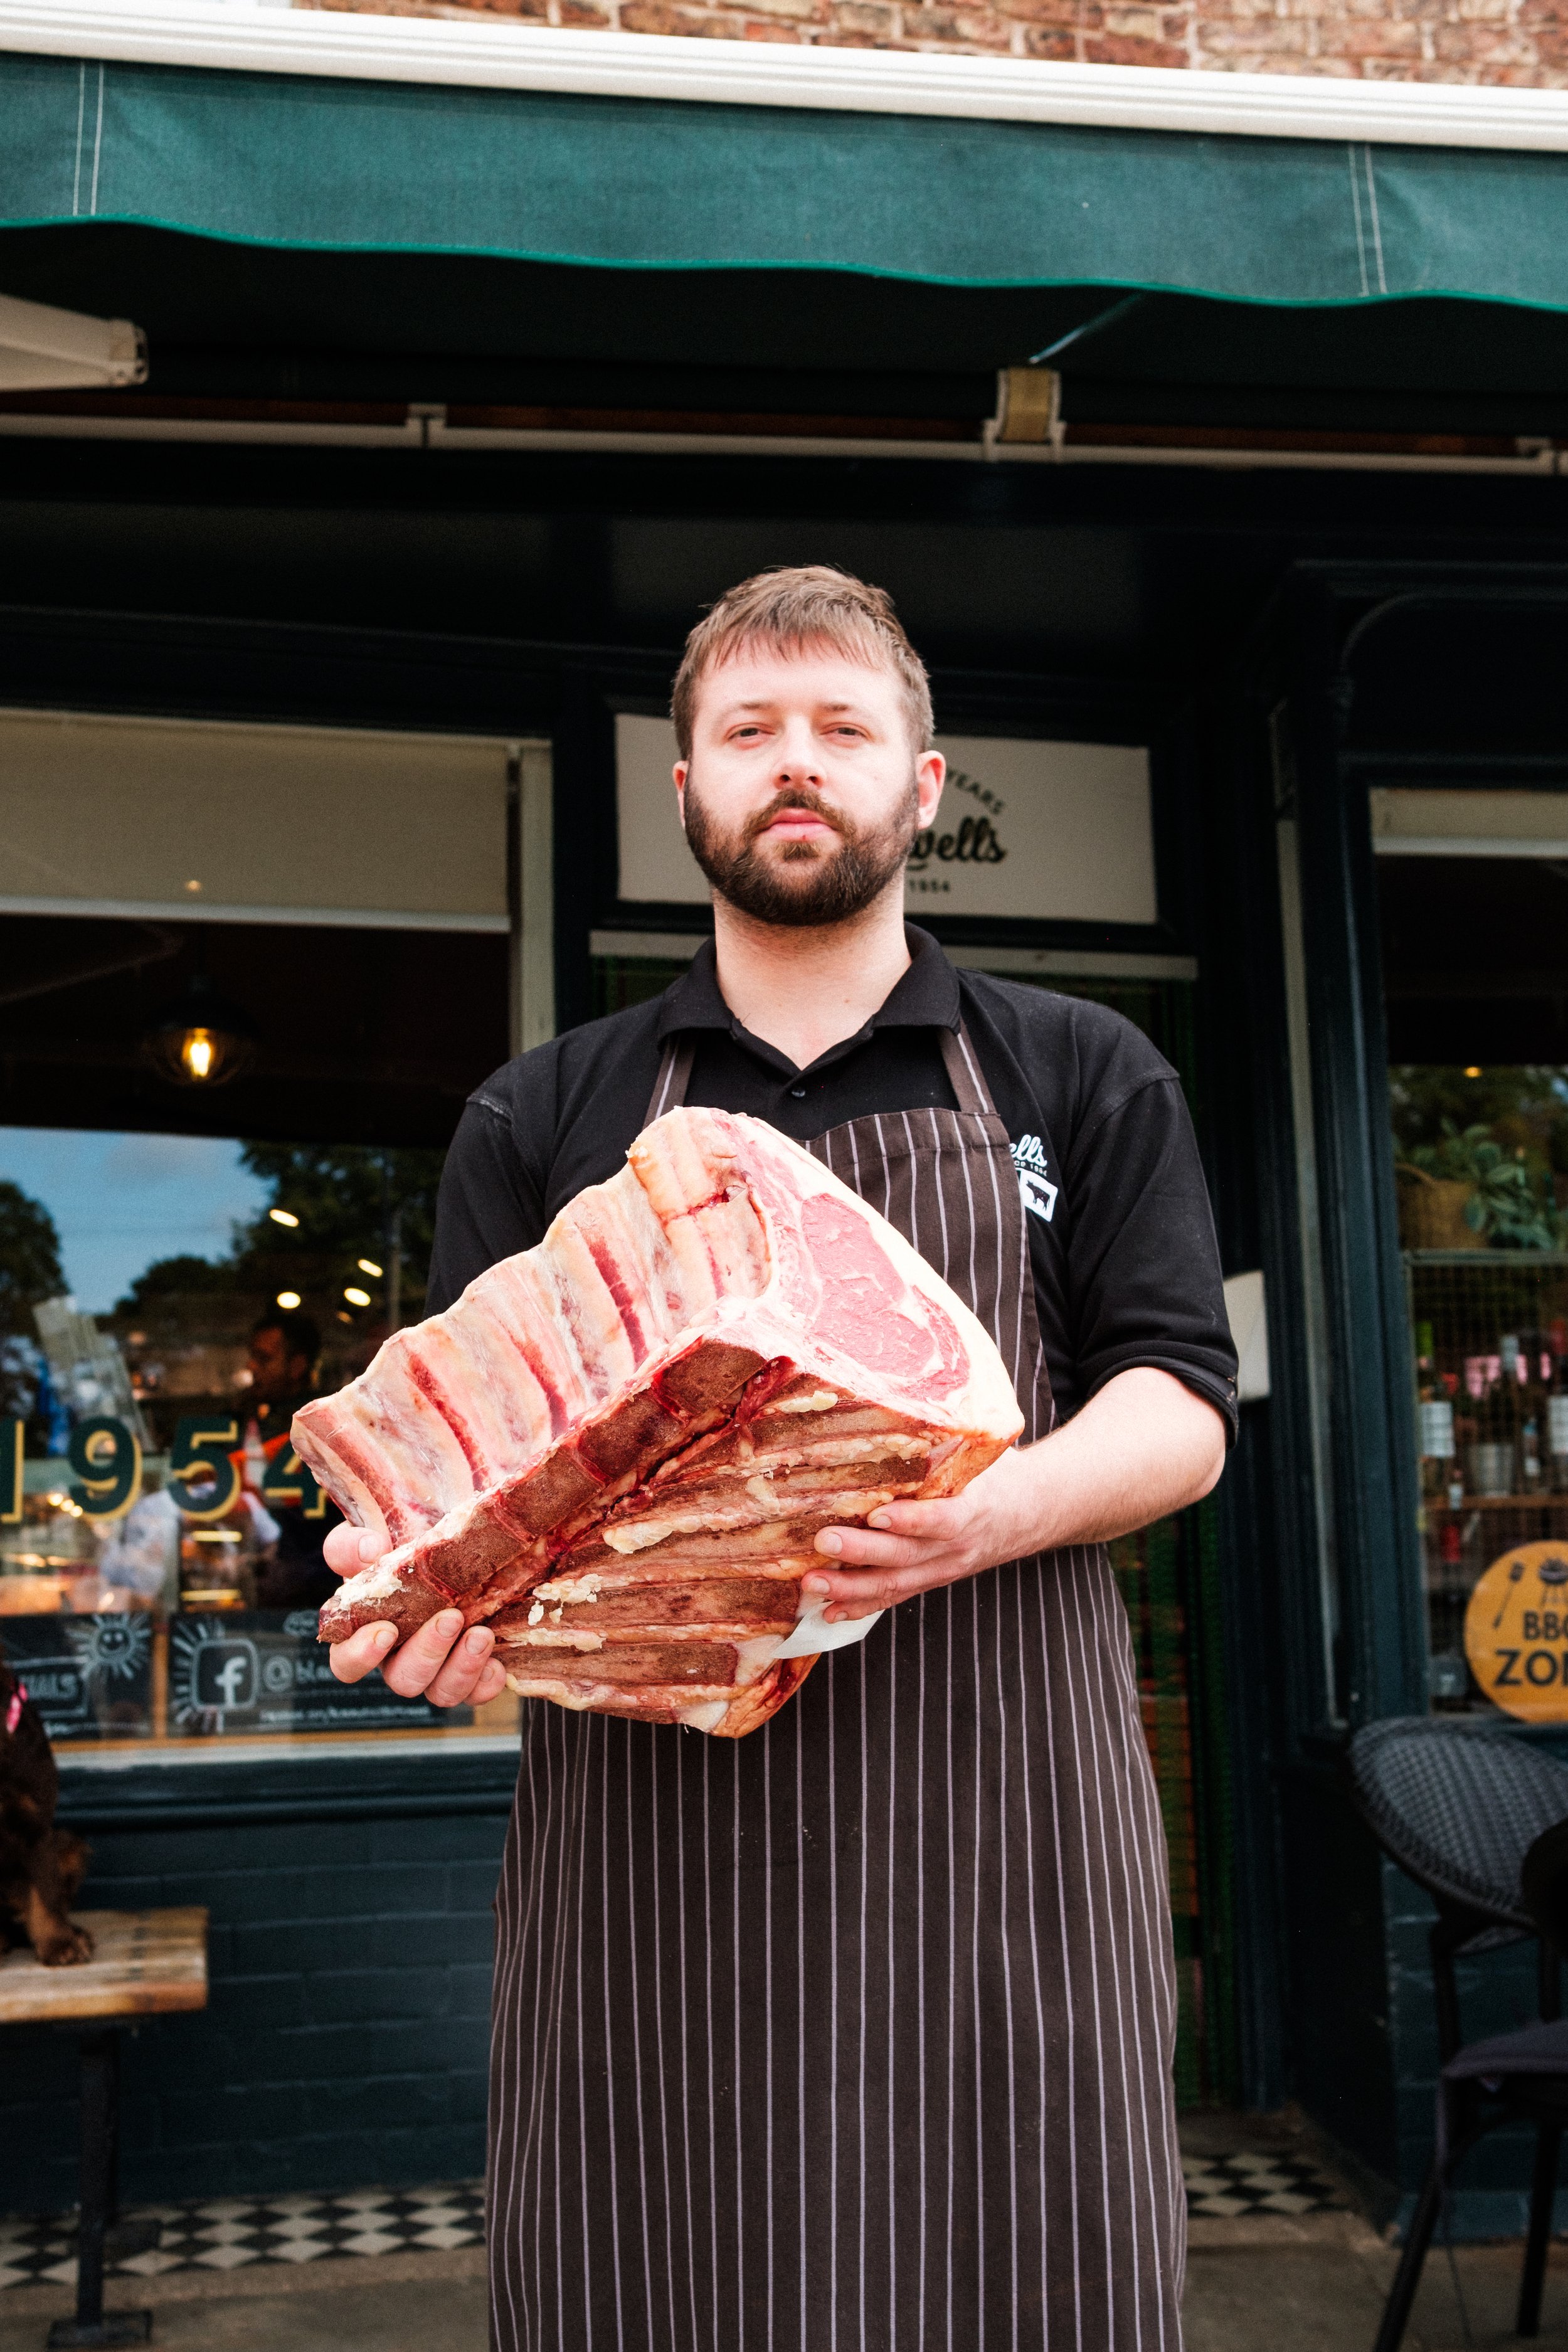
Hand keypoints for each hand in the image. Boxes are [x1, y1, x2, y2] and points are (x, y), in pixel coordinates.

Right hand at [323, 1527, 506, 1706]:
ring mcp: (440, 1665)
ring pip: (440, 1693)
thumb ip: (354, 1542)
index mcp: (368, 1628)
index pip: (347, 1661)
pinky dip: (487, 1683)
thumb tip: (370, 1551)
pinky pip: (478, 1692)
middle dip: (427, 1654)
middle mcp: (402, 1655)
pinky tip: (497, 1663)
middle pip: (402, 1680)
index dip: (360, 1656)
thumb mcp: (375, 1529)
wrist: (463, 1532)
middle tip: (451, 1618)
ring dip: (461, 1669)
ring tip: (482, 1635)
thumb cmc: (407, 1534)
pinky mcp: (474, 1666)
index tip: (385, 1631)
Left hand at [803, 1366, 1227, 1622]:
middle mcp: (959, 1546)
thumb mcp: (984, 1447)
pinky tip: (825, 1608)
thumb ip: (951, 1430)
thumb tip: (903, 1382)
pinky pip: (893, 1596)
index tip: (880, 1513)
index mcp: (977, 1508)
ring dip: (852, 1585)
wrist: (1039, 1511)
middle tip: (822, 1540)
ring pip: (897, 1583)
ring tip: (809, 1583)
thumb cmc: (1000, 1468)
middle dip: (864, 1552)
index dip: (913, 1520)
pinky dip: (860, 1604)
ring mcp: (944, 1568)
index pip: (945, 1519)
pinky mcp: (930, 1578)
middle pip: (910, 1556)